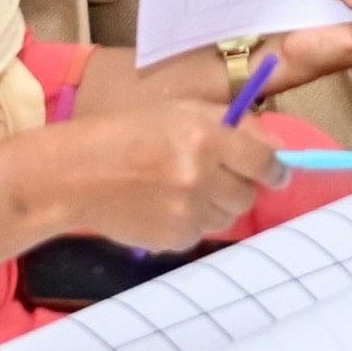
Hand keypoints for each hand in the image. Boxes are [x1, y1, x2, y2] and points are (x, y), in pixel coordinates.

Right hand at [19, 104, 286, 251]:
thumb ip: (231, 125)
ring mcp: (188, 211)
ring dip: (215, 205)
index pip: (264, 160)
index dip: (274, 168)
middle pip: (248, 194)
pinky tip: (163, 205)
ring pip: (227, 217)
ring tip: (181, 189)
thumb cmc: (126, 133)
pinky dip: (190, 222)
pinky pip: (201, 233)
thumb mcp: (179, 111)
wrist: (76, 174)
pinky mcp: (174, 239)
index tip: (275, 172)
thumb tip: (276, 147)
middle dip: (239, 186)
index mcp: (206, 135)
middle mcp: (201, 175)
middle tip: (216, 176)